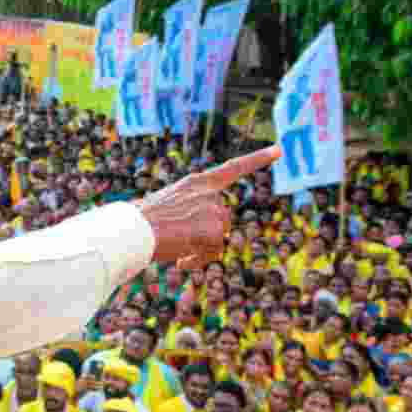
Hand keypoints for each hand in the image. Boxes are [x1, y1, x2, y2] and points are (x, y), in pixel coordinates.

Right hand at [138, 146, 280, 268]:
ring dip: (200, 250)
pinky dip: (197, 261)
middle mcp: (209, 193)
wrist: (134, 230)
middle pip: (223, 220)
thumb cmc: (141, 221)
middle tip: (181, 245)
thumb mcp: (168, 206)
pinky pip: (212, 254)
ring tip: (177, 252)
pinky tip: (181, 261)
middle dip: (207, 236)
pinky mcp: (214, 230)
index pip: (233, 168)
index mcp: (196, 183)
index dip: (257, 159)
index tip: (278, 150)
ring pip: (218, 238)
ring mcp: (213, 210)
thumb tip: (211, 235)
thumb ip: (192, 211)